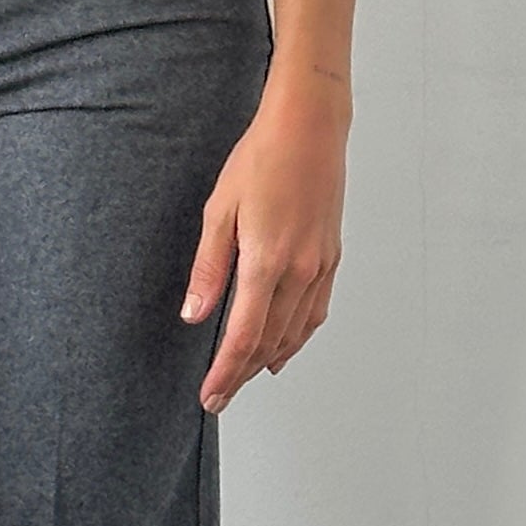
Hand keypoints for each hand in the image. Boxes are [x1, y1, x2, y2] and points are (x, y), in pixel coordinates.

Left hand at [179, 68, 347, 410]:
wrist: (310, 129)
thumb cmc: (262, 160)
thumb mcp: (220, 211)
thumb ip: (209, 269)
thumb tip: (195, 315)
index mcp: (267, 264)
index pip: (244, 338)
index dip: (225, 373)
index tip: (210, 396)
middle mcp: (299, 273)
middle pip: (270, 343)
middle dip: (242, 374)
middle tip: (220, 394)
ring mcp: (319, 267)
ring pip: (295, 332)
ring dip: (270, 359)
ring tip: (246, 377)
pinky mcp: (330, 257)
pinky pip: (315, 311)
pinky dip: (298, 336)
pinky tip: (285, 343)